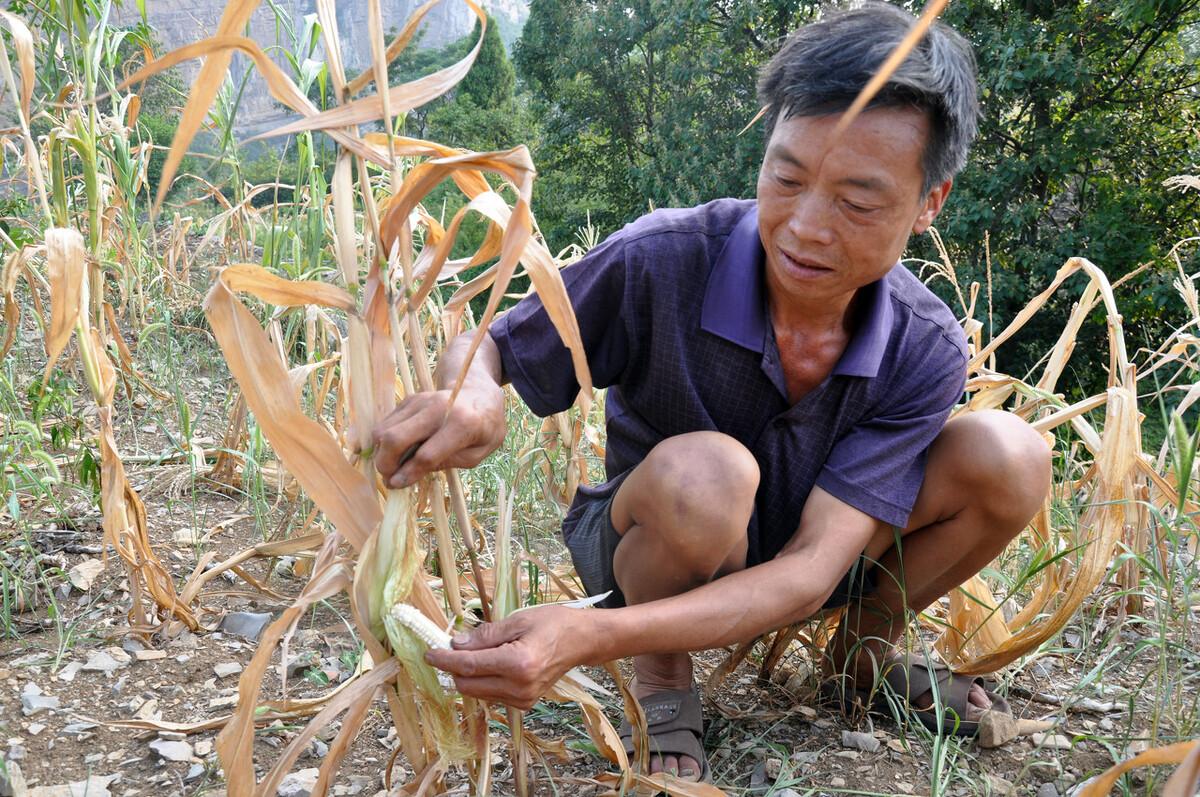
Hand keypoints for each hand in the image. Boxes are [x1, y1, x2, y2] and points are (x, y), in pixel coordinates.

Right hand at [373, 383, 504, 487]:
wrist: (480, 394)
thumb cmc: (483, 429)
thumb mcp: (475, 455)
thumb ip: (443, 464)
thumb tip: (404, 477)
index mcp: (462, 424)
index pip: (426, 455)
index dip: (408, 474)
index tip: (397, 485)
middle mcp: (436, 408)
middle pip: (395, 438)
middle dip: (384, 463)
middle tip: (389, 478)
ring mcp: (419, 401)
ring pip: (383, 430)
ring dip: (381, 453)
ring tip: (392, 467)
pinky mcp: (408, 400)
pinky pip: (385, 423)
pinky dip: (383, 442)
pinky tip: (396, 452)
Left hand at [425, 604, 586, 709]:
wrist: (582, 641)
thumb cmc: (553, 623)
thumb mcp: (518, 620)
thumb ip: (485, 635)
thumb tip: (456, 643)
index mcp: (518, 663)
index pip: (469, 666)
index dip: (444, 659)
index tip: (428, 652)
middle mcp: (519, 687)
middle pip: (468, 685)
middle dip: (454, 668)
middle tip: (448, 647)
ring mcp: (523, 699)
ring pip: (477, 692)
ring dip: (468, 675)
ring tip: (474, 652)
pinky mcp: (525, 704)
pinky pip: (491, 694)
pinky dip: (483, 680)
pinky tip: (490, 663)